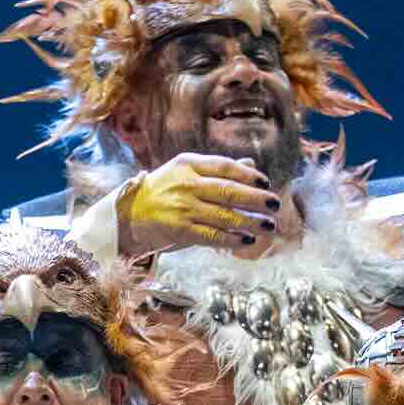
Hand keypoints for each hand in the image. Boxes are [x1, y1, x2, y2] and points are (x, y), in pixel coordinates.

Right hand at [115, 154, 280, 256]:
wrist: (128, 214)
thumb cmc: (162, 192)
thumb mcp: (185, 172)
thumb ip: (217, 170)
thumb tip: (251, 165)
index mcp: (188, 164)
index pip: (224, 166)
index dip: (248, 175)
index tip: (266, 182)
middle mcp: (185, 184)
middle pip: (229, 191)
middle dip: (256, 199)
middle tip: (275, 205)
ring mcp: (182, 207)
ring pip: (224, 215)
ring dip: (250, 222)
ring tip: (269, 226)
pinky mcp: (179, 230)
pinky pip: (212, 235)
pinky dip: (232, 239)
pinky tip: (247, 240)